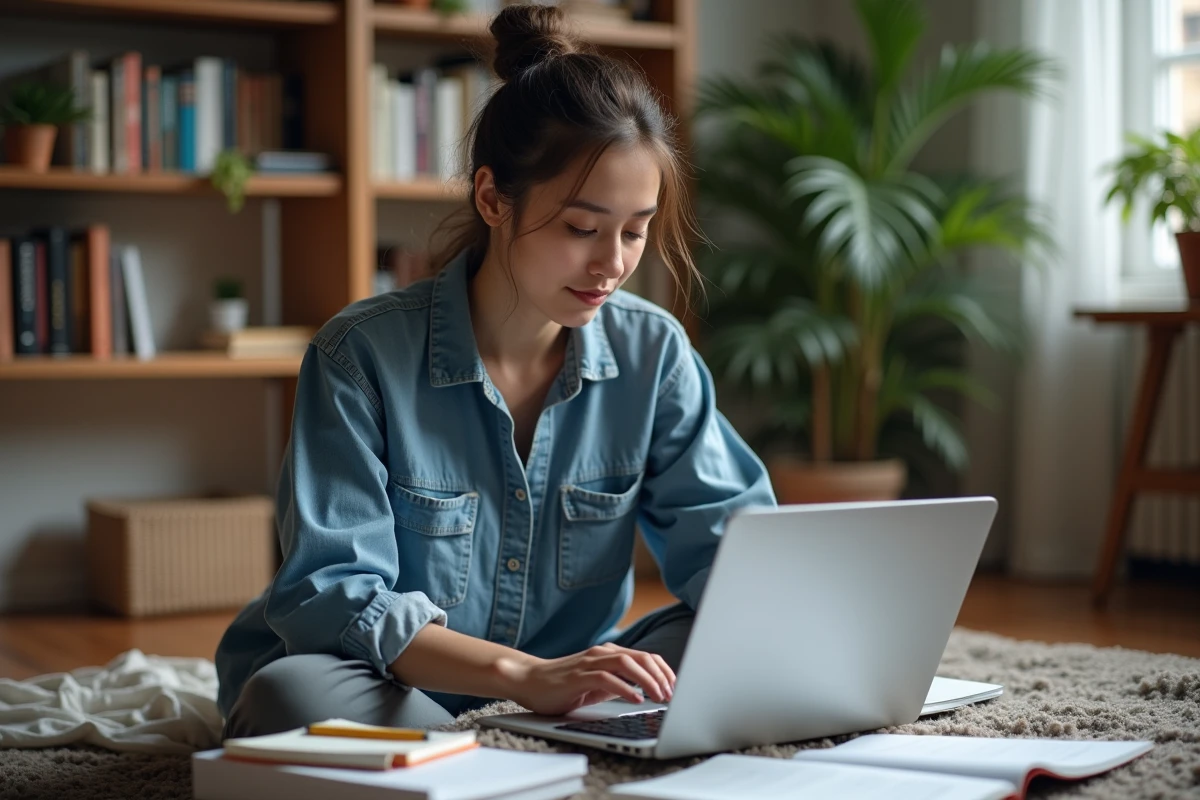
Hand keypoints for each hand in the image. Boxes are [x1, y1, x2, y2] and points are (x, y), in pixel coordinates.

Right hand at [495, 643, 676, 716]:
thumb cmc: (563, 685)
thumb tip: (646, 691)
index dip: (663, 670)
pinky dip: (625, 688)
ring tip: (659, 696)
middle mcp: (601, 654)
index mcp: (608, 654)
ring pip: (627, 664)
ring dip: (647, 680)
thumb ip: (619, 683)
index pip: (645, 657)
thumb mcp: (598, 684)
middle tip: (672, 694)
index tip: (675, 687)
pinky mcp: (578, 676)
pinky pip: (606, 679)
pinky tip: (636, 699)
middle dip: (660, 676)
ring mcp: (589, 663)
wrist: (529, 681)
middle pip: (640, 657)